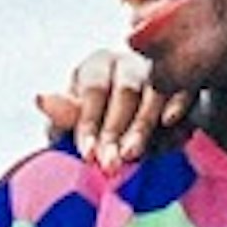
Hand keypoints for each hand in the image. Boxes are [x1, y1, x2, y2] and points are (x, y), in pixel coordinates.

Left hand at [33, 42, 175, 166]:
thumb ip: (65, 115)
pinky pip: (184, 89)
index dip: (89, 123)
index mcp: (97, 66)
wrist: (137, 132)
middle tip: (110, 163)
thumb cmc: (99, 125)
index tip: (87, 153)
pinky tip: (171, 122)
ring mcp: (160, 71)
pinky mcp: (185, 82)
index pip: (93, 91)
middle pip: (124, 92)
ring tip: (133, 153)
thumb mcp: (76, 122)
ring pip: (153, 92)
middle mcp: (129, 63)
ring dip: (143, 125)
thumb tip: (41, 98)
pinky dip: (178, 104)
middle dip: (116, 131)